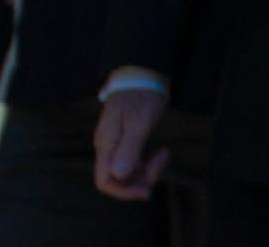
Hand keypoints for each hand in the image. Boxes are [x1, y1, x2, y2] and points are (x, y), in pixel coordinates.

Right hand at [94, 86, 171, 200]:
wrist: (143, 76)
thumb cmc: (141, 98)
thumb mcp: (138, 124)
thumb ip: (128, 150)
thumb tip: (118, 175)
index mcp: (106, 144)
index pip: (104, 181)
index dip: (124, 192)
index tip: (147, 188)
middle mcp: (107, 147)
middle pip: (118, 180)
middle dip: (142, 180)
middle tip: (160, 163)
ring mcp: (116, 145)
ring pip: (128, 173)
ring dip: (148, 172)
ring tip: (163, 155)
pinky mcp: (126, 142)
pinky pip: (135, 163)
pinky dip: (149, 164)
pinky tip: (161, 152)